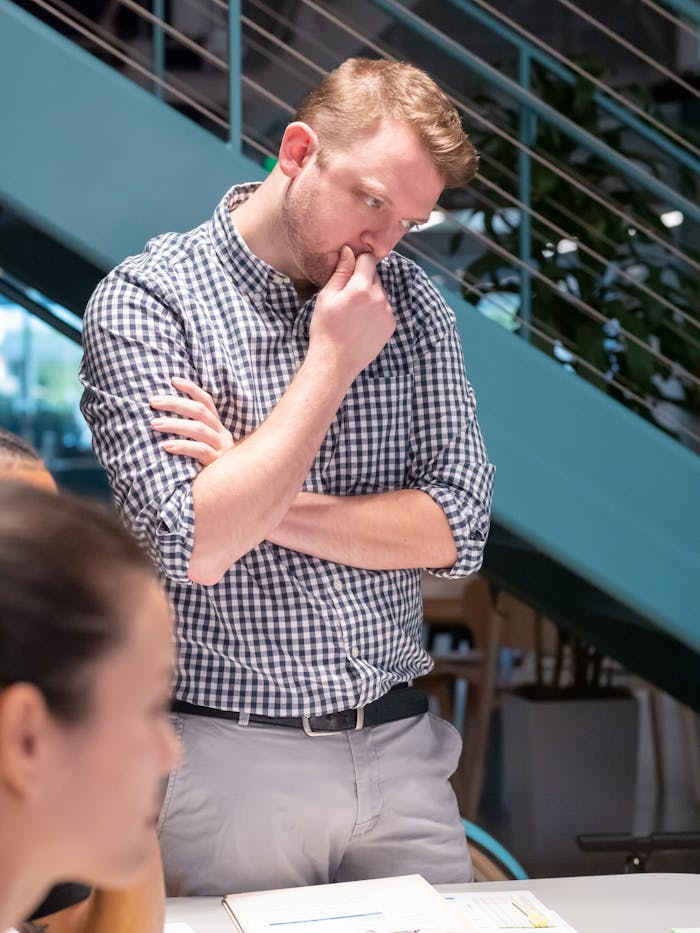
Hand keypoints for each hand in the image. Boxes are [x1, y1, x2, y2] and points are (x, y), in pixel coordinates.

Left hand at [150, 377, 233, 465]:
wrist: (227, 494)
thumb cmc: (207, 469)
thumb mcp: (201, 448)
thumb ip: (189, 434)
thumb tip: (160, 418)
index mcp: (218, 428)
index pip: (206, 402)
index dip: (191, 389)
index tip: (172, 380)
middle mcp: (222, 435)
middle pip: (200, 411)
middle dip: (175, 403)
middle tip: (153, 401)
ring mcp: (222, 449)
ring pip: (200, 429)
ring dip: (175, 424)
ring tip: (154, 424)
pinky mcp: (218, 464)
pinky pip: (201, 451)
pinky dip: (183, 446)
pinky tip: (167, 446)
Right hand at [308, 247, 394, 381]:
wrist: (336, 361)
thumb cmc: (326, 329)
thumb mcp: (327, 297)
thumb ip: (341, 272)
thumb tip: (349, 251)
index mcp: (361, 288)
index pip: (368, 260)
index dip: (357, 262)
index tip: (349, 271)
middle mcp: (379, 297)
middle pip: (374, 276)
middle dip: (362, 281)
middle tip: (347, 298)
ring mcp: (388, 312)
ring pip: (380, 293)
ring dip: (369, 296)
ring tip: (353, 313)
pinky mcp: (391, 325)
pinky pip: (384, 308)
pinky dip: (375, 310)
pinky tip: (361, 323)